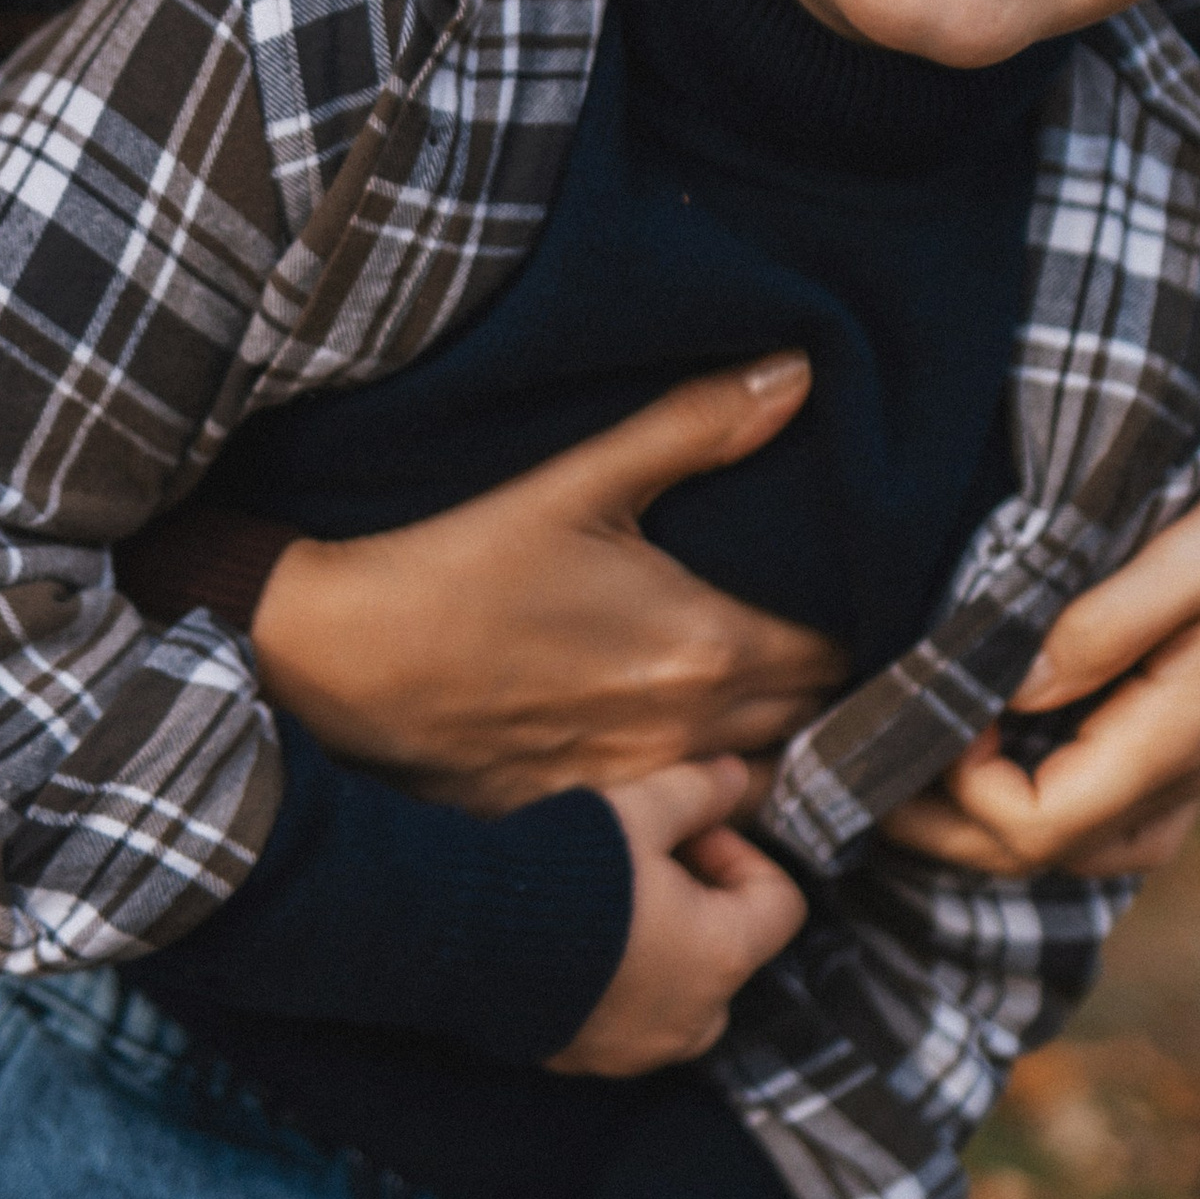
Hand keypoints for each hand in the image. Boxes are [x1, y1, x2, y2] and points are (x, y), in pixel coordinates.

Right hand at [251, 362, 847, 813]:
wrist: (344, 661)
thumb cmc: (459, 563)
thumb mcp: (577, 480)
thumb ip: (696, 427)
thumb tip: (798, 375)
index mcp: (707, 646)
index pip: (842, 655)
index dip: (855, 624)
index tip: (849, 594)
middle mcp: (689, 734)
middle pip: (809, 722)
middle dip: (822, 684)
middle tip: (810, 632)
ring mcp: (640, 792)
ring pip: (755, 782)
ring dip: (767, 740)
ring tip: (751, 691)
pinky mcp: (588, 823)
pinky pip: (682, 819)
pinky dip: (697, 788)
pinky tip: (671, 743)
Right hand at [544, 755, 805, 1073]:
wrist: (467, 938)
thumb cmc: (567, 875)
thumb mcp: (638, 813)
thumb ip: (697, 794)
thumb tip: (735, 775)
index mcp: (722, 955)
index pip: (780, 904)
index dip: (742, 854)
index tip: (690, 832)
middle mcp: (694, 1016)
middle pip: (731, 950)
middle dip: (702, 902)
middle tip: (649, 860)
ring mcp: (641, 1048)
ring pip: (684, 994)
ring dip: (666, 948)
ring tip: (613, 904)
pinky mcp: (590, 1060)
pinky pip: (630, 1022)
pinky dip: (620, 985)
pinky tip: (574, 941)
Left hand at [884, 459, 1199, 876]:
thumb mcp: (1193, 555)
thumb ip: (1101, 624)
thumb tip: (1009, 689)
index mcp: (1174, 741)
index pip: (1039, 825)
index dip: (963, 790)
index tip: (927, 711)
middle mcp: (1172, 779)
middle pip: (1033, 856)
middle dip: (940, 822)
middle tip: (862, 759)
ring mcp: (1173, 775)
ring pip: (1056, 846)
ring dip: (970, 819)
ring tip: (899, 759)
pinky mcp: (1166, 751)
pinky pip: (1082, 812)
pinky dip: (1013, 797)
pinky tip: (967, 749)